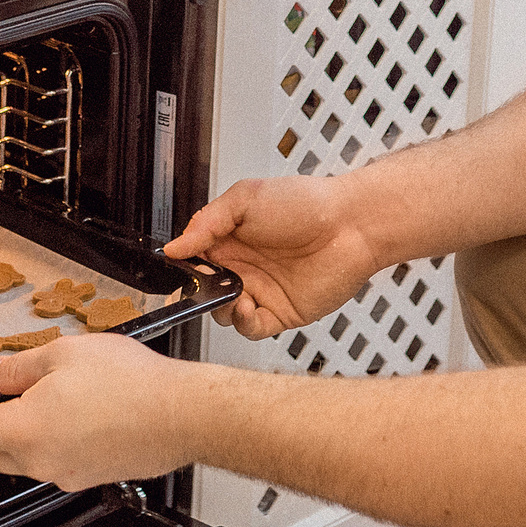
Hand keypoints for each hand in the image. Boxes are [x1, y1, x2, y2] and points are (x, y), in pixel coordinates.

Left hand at [0, 334, 200, 489]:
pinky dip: (58, 443)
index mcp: (21, 430)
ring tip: (61, 396)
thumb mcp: (65, 353)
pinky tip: (86, 414)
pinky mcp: (89, 479)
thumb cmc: (130, 383)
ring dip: (27, 433)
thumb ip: (17, 367)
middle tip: (21, 388)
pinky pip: (57, 463)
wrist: (183, 415)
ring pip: (24, 459)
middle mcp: (37, 462)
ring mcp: (64, 475)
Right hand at [162, 175, 386, 338]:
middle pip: (204, 290)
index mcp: (230, 239)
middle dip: (197, 291)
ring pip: (222, 313)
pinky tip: (244, 306)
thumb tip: (174, 247)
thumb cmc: (306, 203)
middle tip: (204, 281)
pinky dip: (241, 322)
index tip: (180, 266)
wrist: (351, 224)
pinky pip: (251, 328)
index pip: (194, 260)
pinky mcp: (280, 313)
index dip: (184, 266)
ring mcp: (261, 291)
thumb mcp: (245, 198)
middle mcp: (244, 267)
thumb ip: (206, 222)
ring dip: (218, 307)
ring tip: (230, 292)